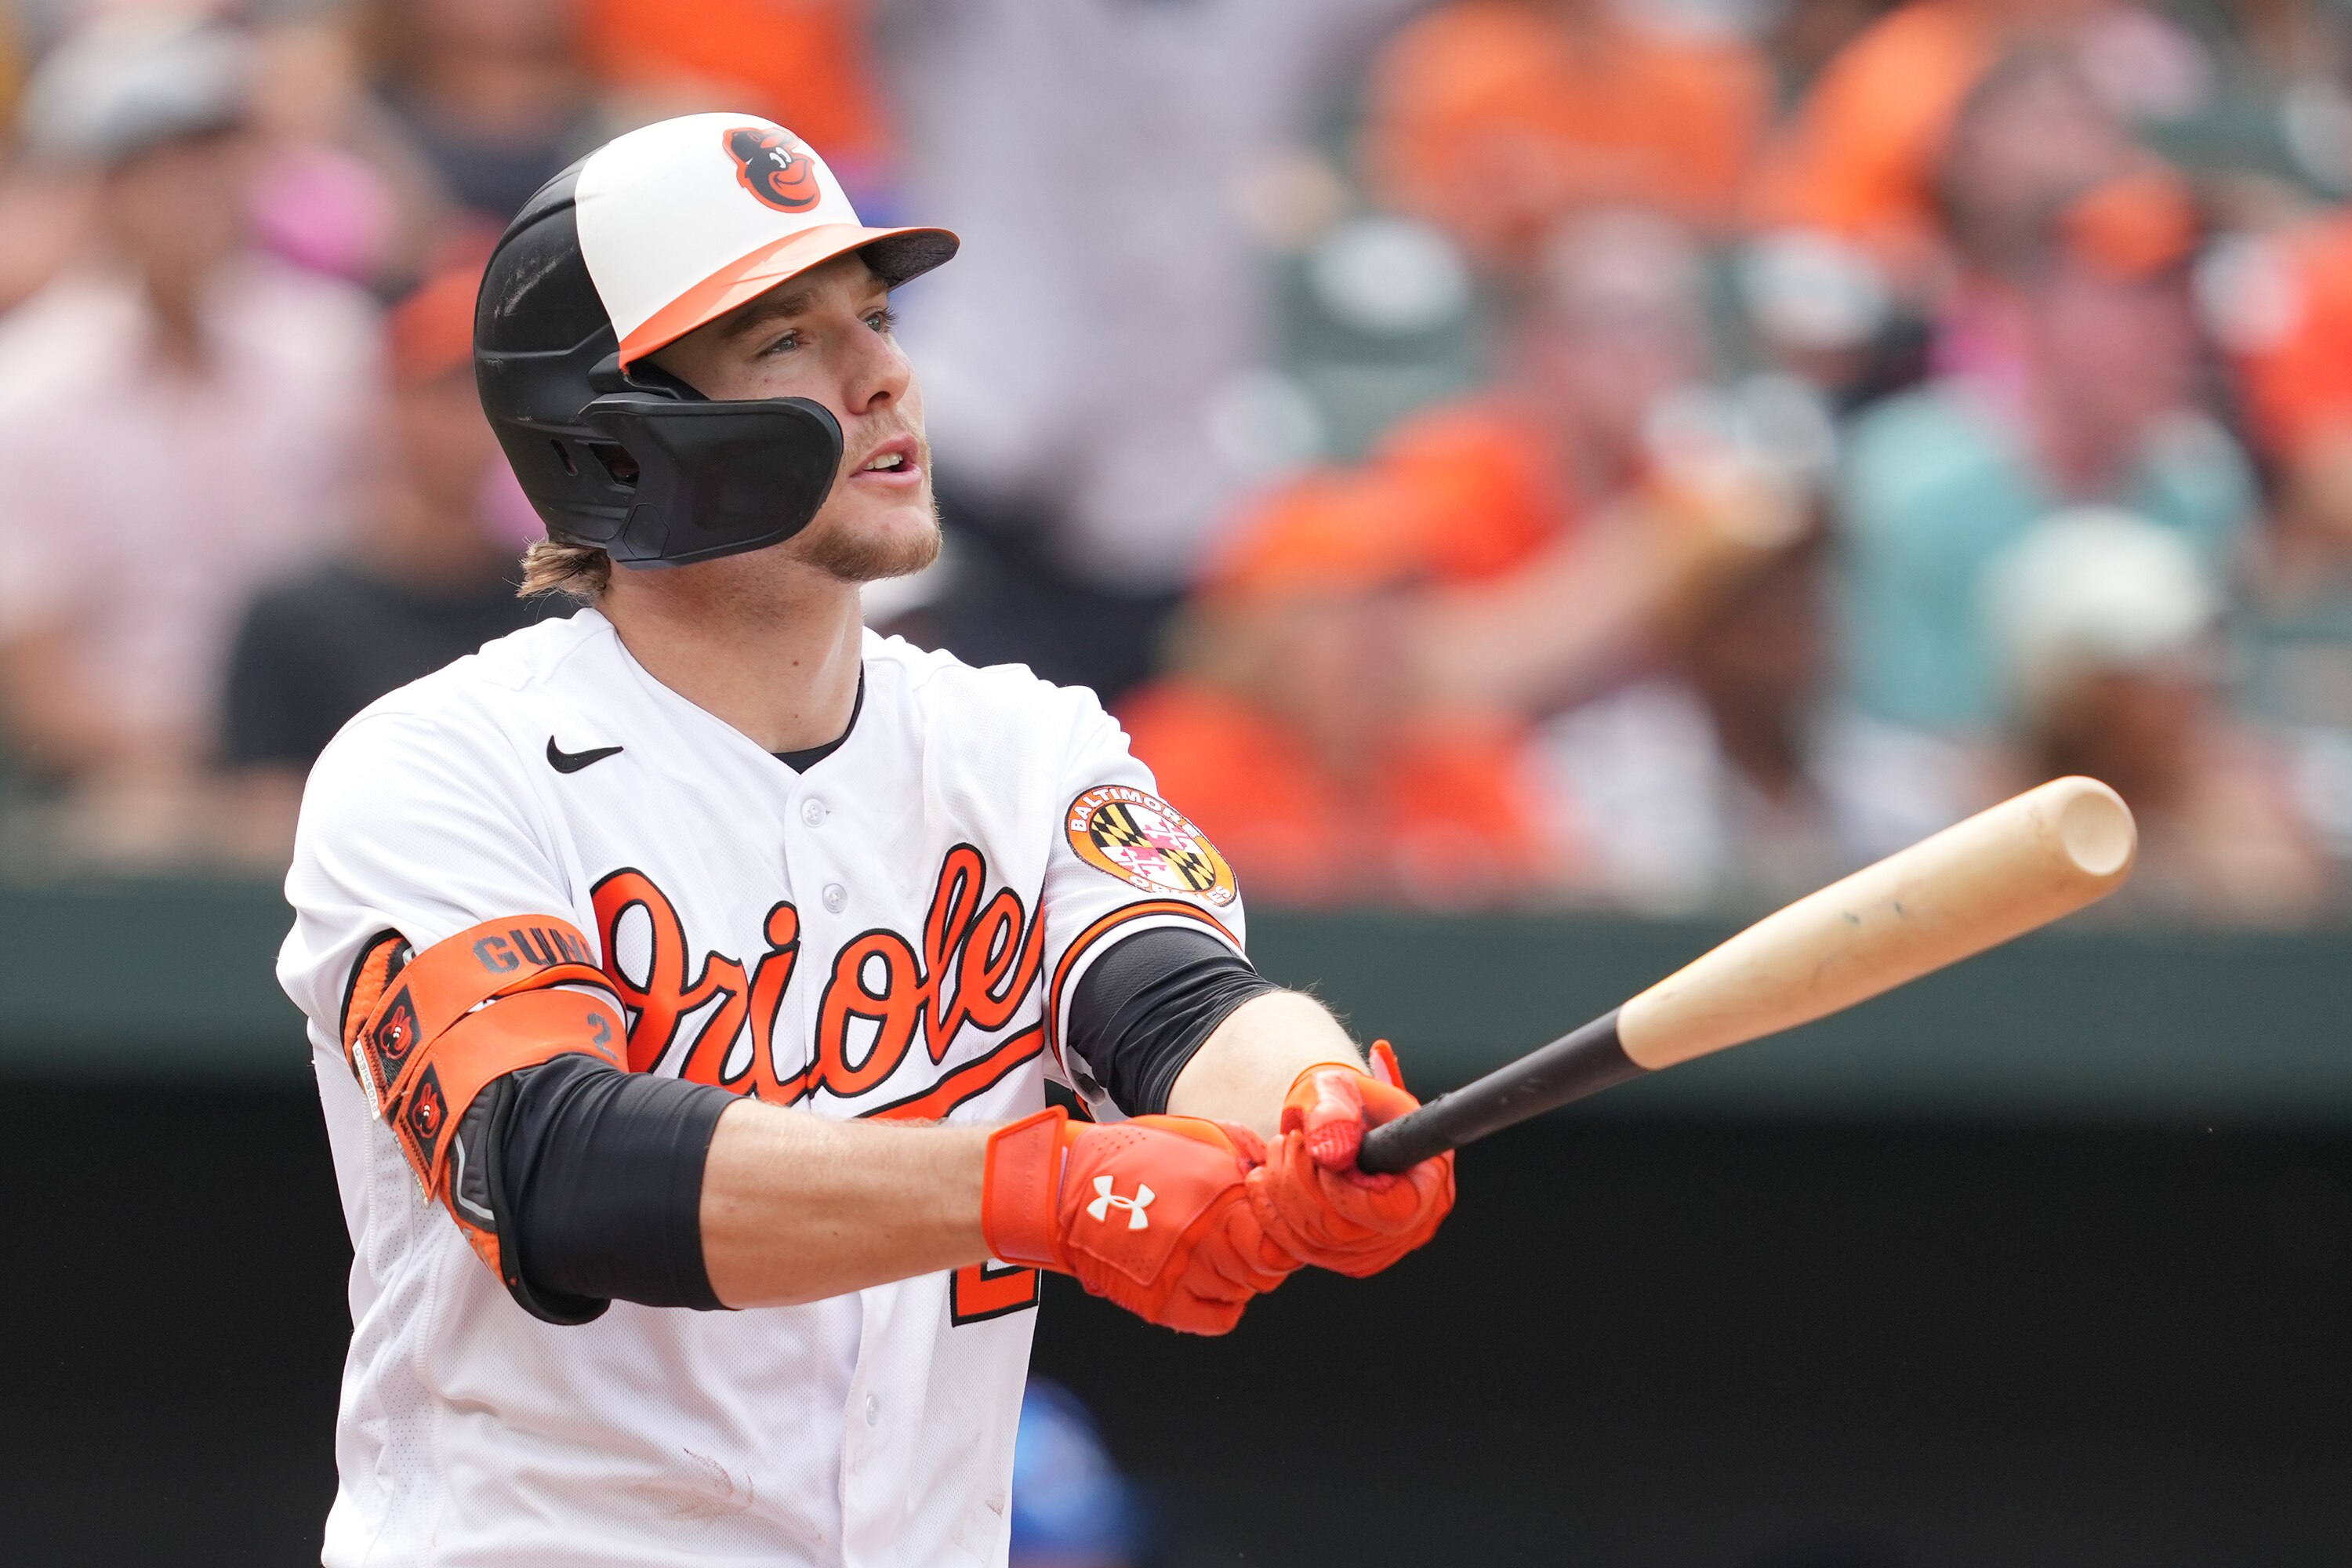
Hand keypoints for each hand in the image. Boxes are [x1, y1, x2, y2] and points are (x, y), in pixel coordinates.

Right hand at [982, 1107, 1295, 1334]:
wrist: (1066, 1189)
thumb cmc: (1130, 1157)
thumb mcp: (1200, 1134)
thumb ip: (1248, 1152)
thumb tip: (1279, 1168)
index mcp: (1223, 1194)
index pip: (1284, 1233)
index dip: (1283, 1228)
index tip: (1272, 1223)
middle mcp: (1210, 1238)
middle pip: (1271, 1268)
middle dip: (1263, 1252)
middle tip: (1244, 1238)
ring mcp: (1187, 1275)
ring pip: (1247, 1291)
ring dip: (1240, 1275)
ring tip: (1214, 1252)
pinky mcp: (1164, 1304)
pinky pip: (1221, 1319)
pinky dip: (1223, 1304)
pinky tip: (1208, 1281)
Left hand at [1248, 1041, 1455, 1277]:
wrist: (1327, 1121)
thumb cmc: (1342, 1101)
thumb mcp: (1337, 1088)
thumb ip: (1334, 1111)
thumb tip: (1330, 1152)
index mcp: (1428, 1174)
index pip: (1399, 1209)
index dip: (1350, 1190)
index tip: (1324, 1159)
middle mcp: (1412, 1220)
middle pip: (1349, 1232)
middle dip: (1302, 1185)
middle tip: (1291, 1141)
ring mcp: (1378, 1244)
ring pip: (1318, 1244)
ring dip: (1282, 1193)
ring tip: (1281, 1149)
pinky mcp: (1345, 1256)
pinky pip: (1298, 1250)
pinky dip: (1272, 1213)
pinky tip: (1267, 1177)